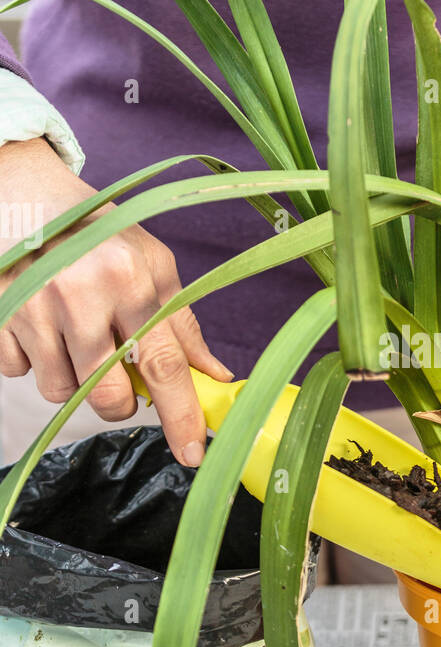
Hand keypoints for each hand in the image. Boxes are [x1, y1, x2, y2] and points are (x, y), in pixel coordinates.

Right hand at [0, 137, 231, 464]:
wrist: (25, 192)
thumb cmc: (96, 231)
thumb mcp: (151, 263)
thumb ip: (183, 322)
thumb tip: (214, 376)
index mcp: (130, 279)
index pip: (163, 364)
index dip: (180, 415)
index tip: (192, 454)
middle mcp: (81, 295)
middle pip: (107, 395)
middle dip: (118, 405)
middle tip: (117, 381)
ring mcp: (32, 308)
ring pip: (60, 392)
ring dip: (72, 380)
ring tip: (73, 338)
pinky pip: (18, 373)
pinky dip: (31, 360)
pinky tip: (38, 326)